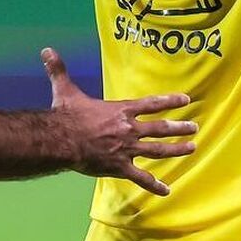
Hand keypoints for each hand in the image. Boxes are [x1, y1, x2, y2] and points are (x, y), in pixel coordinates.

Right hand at [43, 48, 195, 196]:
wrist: (62, 140)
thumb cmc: (65, 115)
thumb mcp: (64, 89)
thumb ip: (58, 69)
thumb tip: (46, 50)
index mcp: (120, 111)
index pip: (151, 104)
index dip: (169, 101)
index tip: (186, 100)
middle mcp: (128, 129)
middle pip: (160, 128)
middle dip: (179, 128)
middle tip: (194, 128)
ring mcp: (126, 149)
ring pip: (158, 151)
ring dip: (176, 150)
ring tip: (191, 148)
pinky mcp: (120, 167)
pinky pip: (141, 177)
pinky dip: (154, 185)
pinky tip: (166, 190)